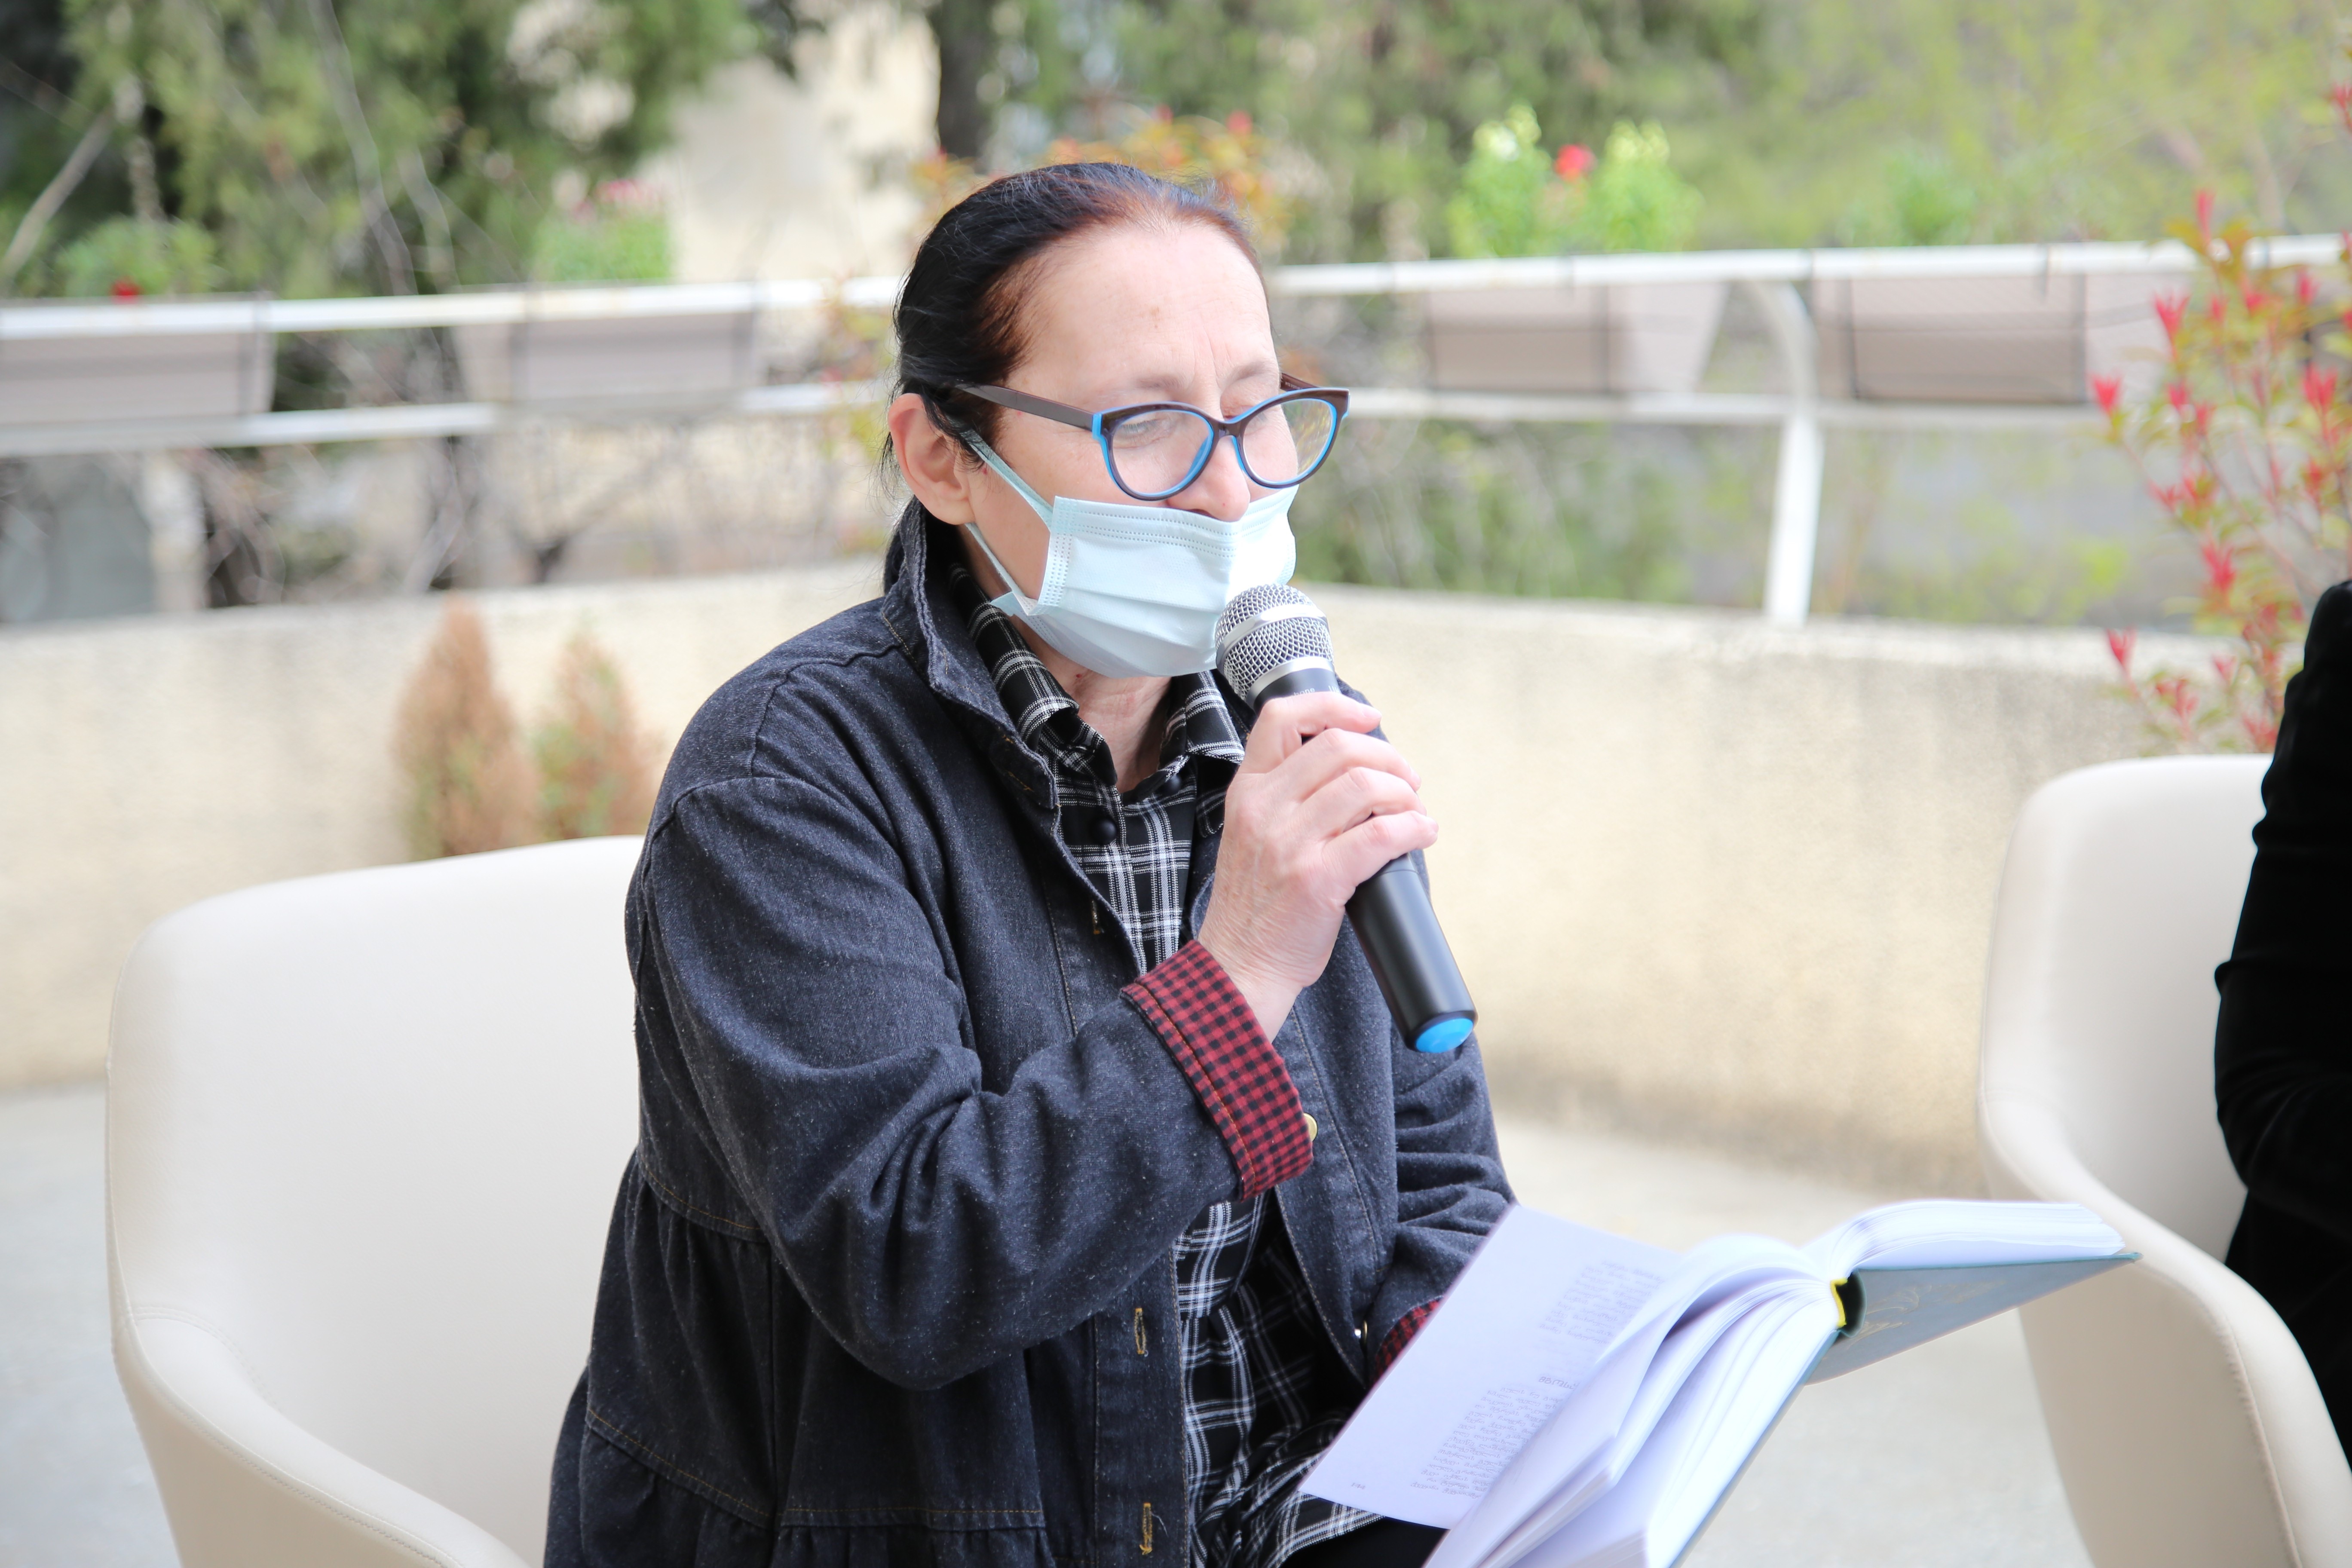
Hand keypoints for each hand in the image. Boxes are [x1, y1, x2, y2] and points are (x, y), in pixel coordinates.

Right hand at [1196, 691, 1438, 1038]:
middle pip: (1338, 747)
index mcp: (1248, 790)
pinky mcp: (1317, 880)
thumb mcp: (1253, 833)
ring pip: (1364, 786)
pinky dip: (1414, 828)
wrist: (1239, 965)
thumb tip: (1356, 769)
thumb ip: (1287, 796)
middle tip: (1407, 782)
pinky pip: (1380, 835)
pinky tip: (1422, 834)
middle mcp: (1264, 809)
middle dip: (1388, 758)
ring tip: (1415, 813)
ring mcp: (1289, 843)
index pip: (1282, 717)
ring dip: (1405, 795)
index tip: (1370, 720)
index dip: (1334, 707)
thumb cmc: (1256, 904)